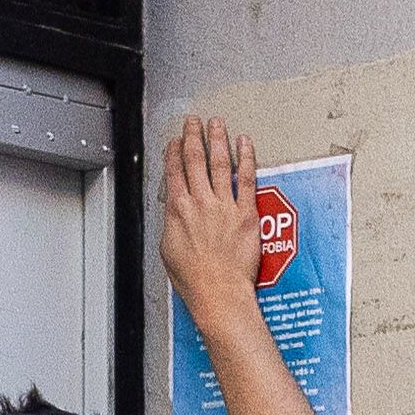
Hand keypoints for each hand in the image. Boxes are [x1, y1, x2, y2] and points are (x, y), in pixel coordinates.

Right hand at [159, 111, 268, 318]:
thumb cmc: (195, 279)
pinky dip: (245, 158)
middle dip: (192, 136)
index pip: (173, 172)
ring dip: (217, 139)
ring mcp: (224, 205)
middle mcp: (200, 203)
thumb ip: (172, 223)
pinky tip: (244, 143)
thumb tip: (173, 213)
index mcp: (177, 211)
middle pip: (194, 160)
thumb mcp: (168, 249)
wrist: (218, 292)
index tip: (174, 141)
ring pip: (219, 163)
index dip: (173, 152)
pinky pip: (246, 178)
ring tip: (216, 124)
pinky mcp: (246, 213)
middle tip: (193, 122)